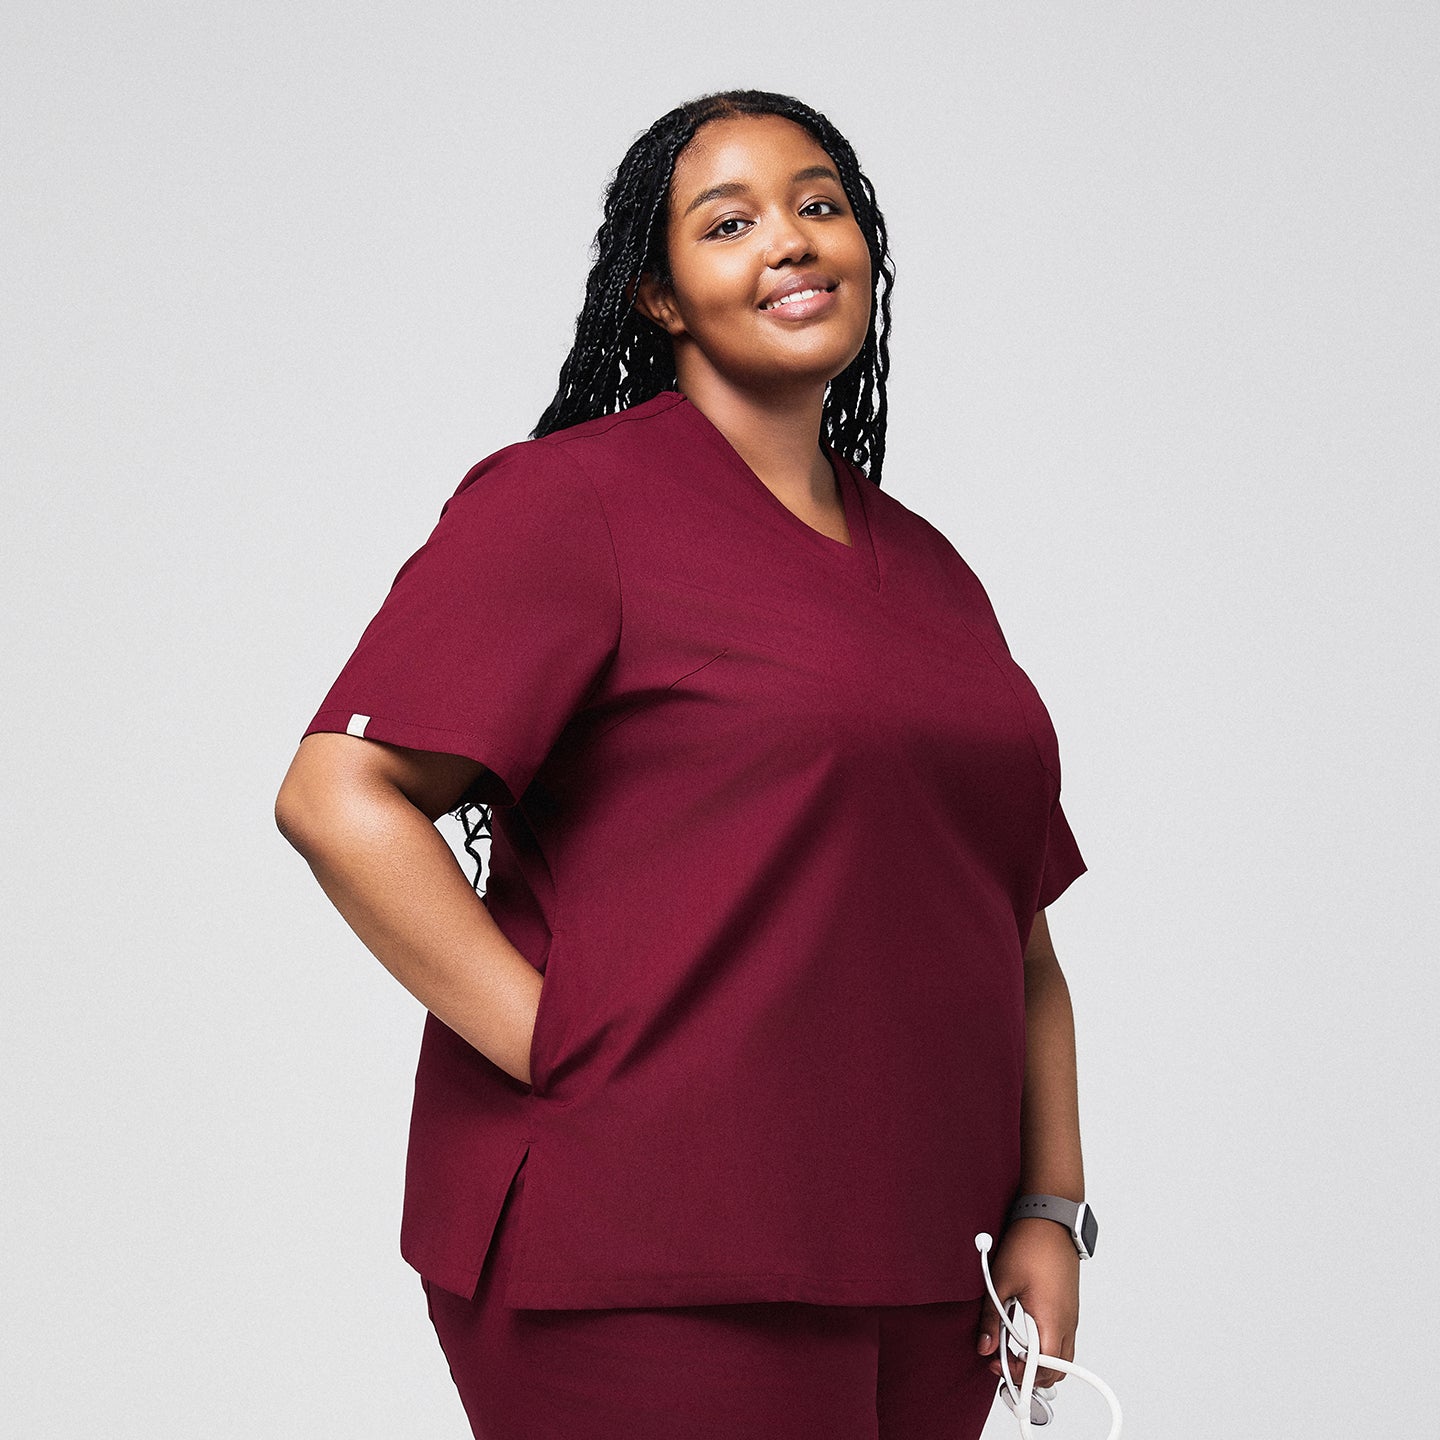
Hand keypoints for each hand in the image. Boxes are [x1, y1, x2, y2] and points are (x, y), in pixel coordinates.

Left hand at [975, 1218, 1079, 1388]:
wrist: (1049, 1219)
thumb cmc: (1029, 1245)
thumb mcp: (1000, 1281)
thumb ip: (990, 1318)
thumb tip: (984, 1347)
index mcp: (1052, 1320)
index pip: (1043, 1367)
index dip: (1020, 1372)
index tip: (997, 1364)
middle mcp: (1067, 1322)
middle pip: (1057, 1369)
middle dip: (1030, 1373)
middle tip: (1003, 1361)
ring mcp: (1070, 1315)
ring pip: (1061, 1355)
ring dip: (1037, 1359)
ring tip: (1010, 1346)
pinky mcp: (1068, 1307)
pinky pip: (1061, 1338)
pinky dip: (1044, 1345)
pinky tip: (1022, 1330)